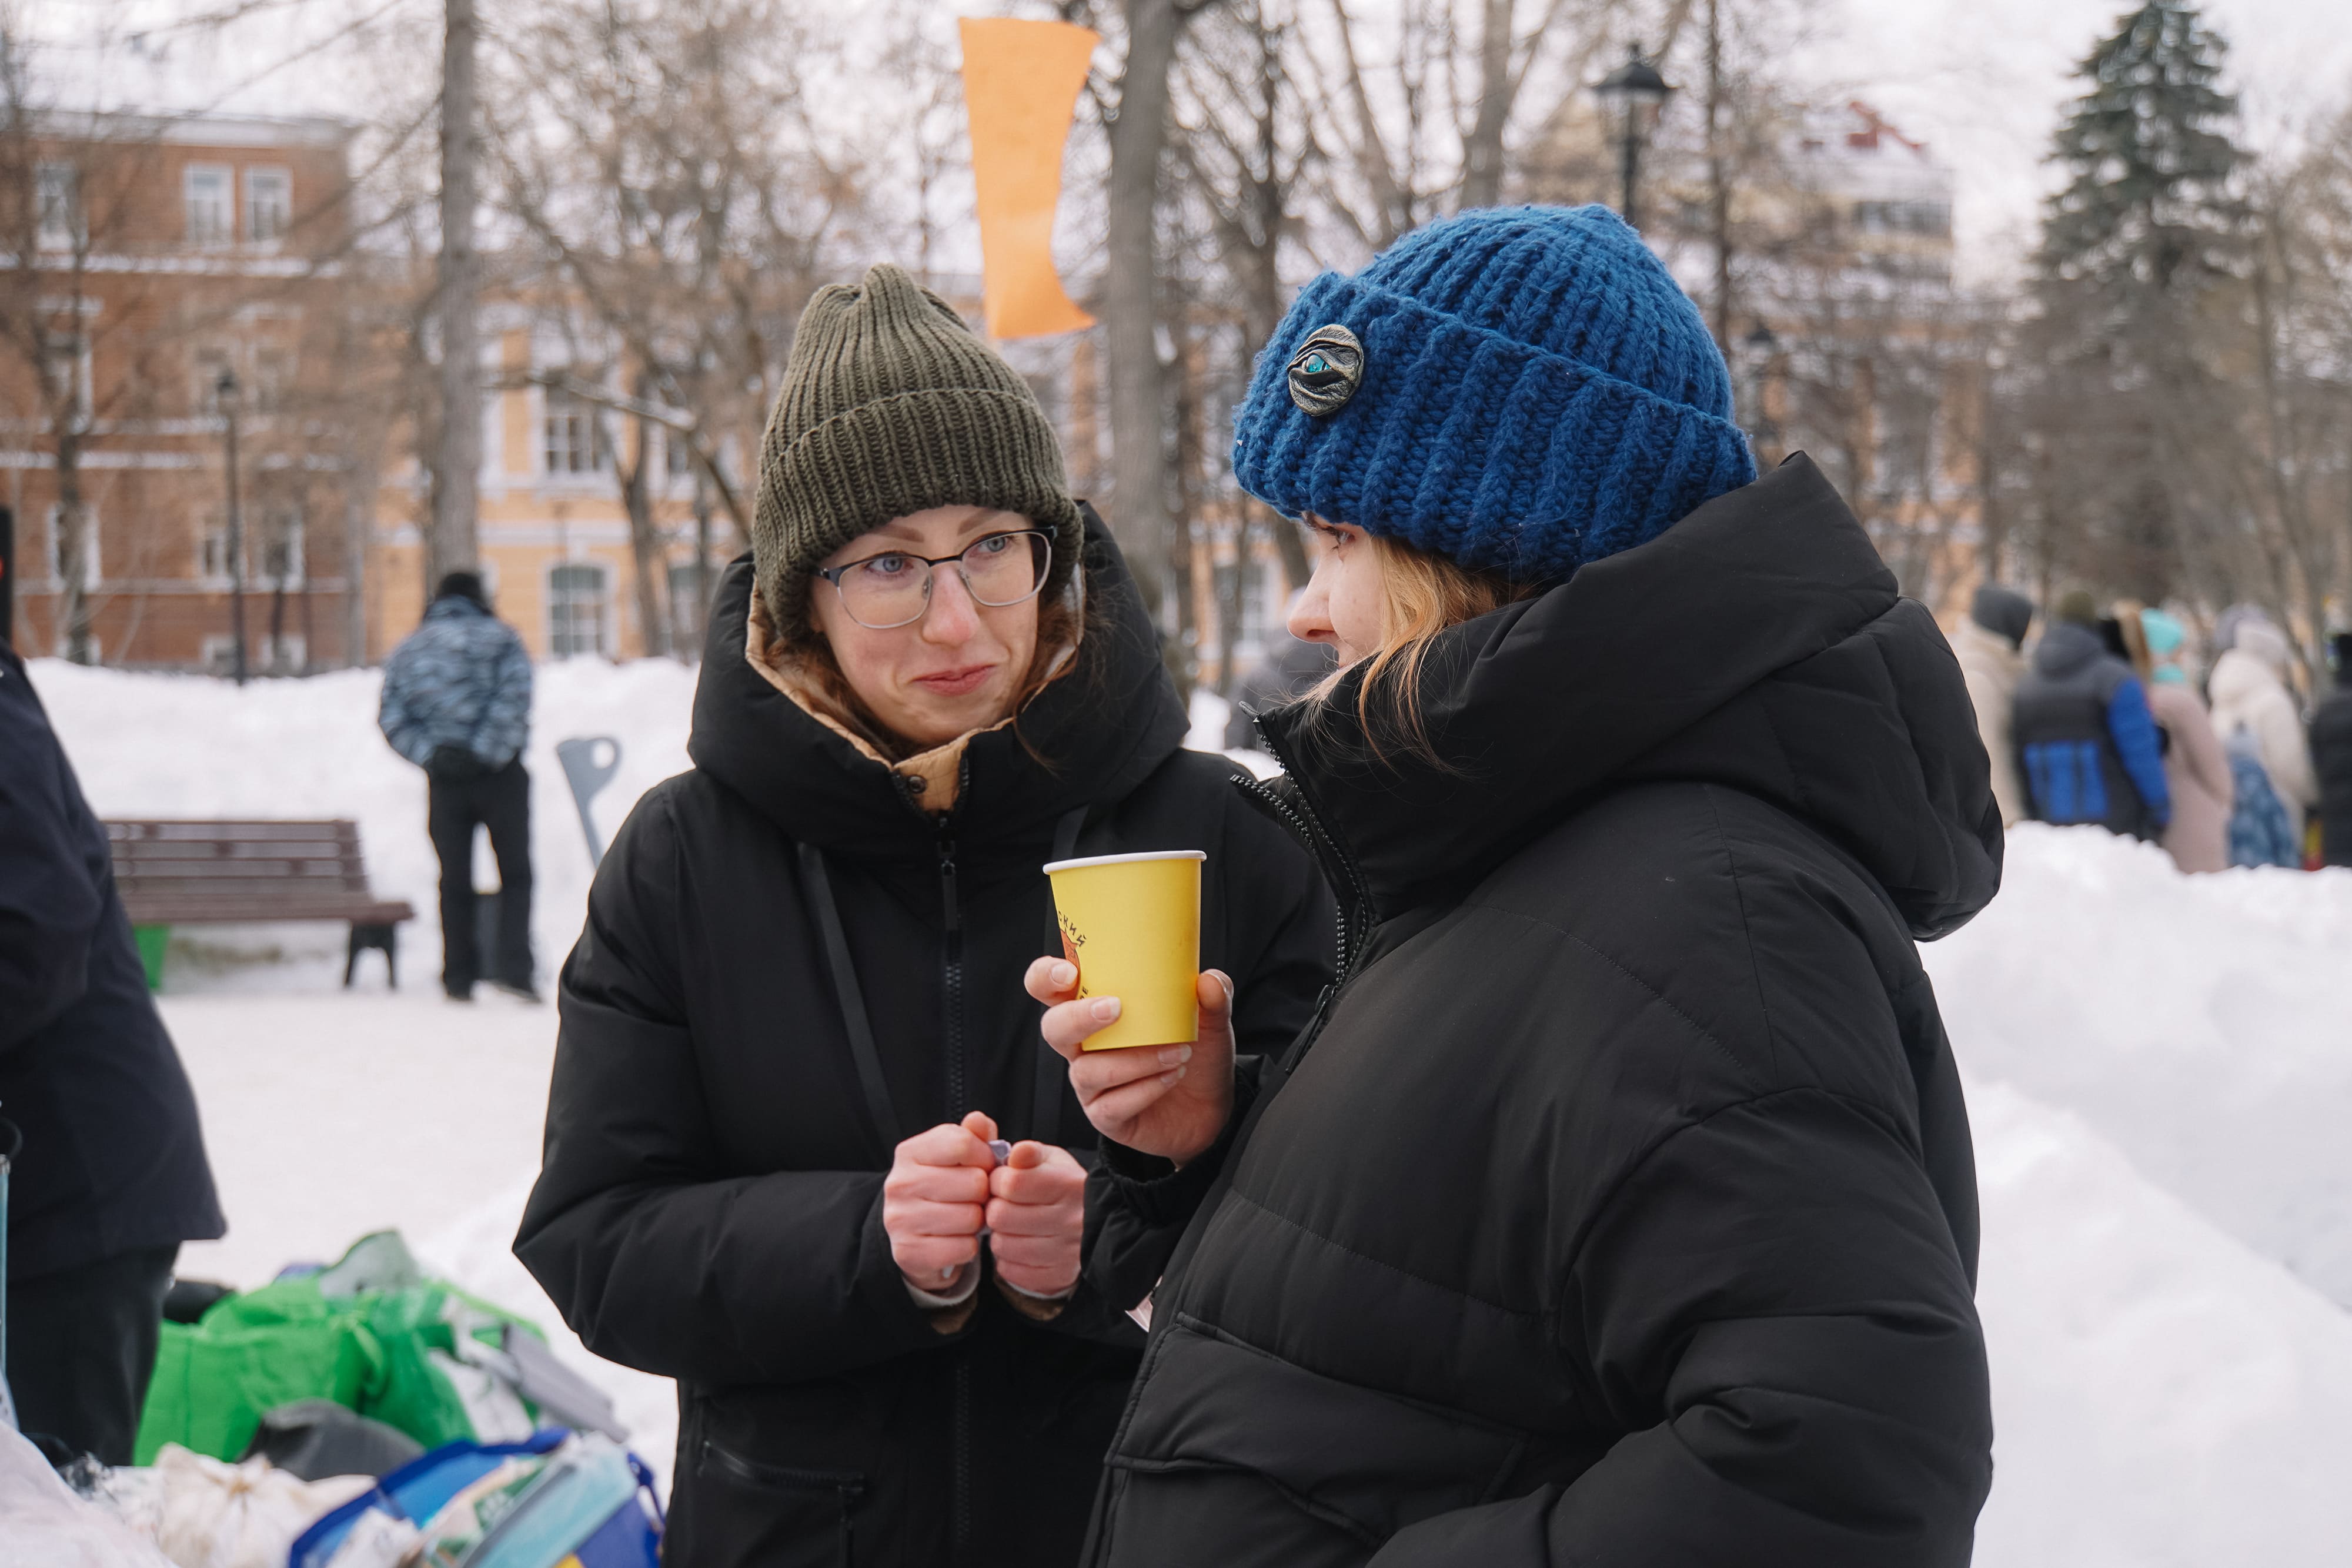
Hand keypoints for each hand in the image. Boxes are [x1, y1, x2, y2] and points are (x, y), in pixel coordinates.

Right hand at [883, 1112, 997, 1294]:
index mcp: (910, 1152)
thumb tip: (979, 1121)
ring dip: (978, 1222)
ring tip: (965, 1218)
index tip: (984, 1168)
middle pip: (974, 1183)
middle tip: (975, 1198)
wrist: (914, 1232)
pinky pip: (964, 1248)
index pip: (963, 1144)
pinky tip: (957, 1239)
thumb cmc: (945, 1186)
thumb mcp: (956, 1155)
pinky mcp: (907, 1252)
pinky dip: (969, 1246)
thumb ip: (973, 1135)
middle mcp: (899, 1183)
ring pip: (971, 1218)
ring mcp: (899, 1219)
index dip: (985, 1158)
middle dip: (984, 1193)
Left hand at [986, 1142, 1086, 1296]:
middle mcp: (1072, 1220)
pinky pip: (1010, 1271)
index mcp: (1069, 1184)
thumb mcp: (1049, 1159)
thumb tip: (1017, 1153)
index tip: (1002, 1180)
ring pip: (1002, 1245)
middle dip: (994, 1207)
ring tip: (1011, 1224)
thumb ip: (1028, 1152)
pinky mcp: (1059, 1276)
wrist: (1089, 1220)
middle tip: (1004, 1204)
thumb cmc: (1059, 1184)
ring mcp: (1067, 1252)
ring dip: (999, 1233)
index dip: (997, 1180)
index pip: (1012, 1183)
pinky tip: (1019, 1244)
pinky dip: (1006, 1258)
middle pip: (1001, 1216)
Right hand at [1025, 959, 1234, 1167]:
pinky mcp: (1106, 1116)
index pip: (1050, 987)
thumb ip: (1213, 997)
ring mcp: (1091, 1084)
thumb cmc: (1197, 1053)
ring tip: (1178, 1051)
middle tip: (1117, 1009)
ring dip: (1135, 1058)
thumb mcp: (1212, 1022)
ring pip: (1089, 1070)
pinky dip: (1144, 1088)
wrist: (1213, 1107)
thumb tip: (1209, 981)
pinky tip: (1171, 1077)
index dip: (1046, 977)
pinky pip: (1110, 1105)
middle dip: (1078, 1017)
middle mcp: (1084, 1046)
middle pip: (1054, 1028)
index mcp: (1096, 1008)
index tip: (1069, 973)